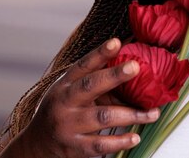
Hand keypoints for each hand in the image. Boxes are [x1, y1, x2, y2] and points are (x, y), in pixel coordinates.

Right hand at [19, 38, 159, 157]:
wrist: (36, 144)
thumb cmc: (61, 111)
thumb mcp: (71, 92)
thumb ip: (97, 83)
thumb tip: (133, 70)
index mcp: (65, 85)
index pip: (83, 65)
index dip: (100, 53)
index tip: (117, 42)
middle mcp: (65, 102)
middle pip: (91, 86)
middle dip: (114, 75)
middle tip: (136, 66)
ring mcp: (68, 125)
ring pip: (102, 117)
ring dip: (131, 114)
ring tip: (152, 112)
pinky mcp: (74, 148)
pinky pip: (100, 145)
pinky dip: (120, 141)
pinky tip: (135, 137)